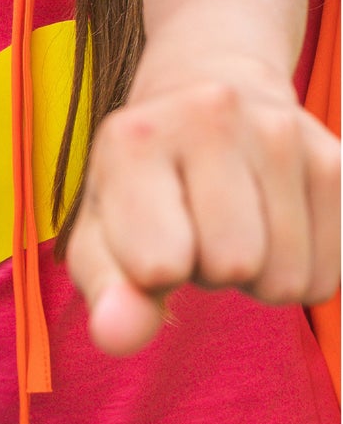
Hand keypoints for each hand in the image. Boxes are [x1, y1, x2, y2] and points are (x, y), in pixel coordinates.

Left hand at [66, 65, 339, 355]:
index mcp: (134, 137)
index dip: (153, 275)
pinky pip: (328, 278)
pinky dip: (298, 269)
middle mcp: (209, 117)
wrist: (210, 87)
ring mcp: (281, 131)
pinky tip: (270, 219)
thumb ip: (105, 285)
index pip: (157, 261)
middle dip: (210, 269)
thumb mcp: (102, 227)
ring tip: (229, 219)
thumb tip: (116, 336)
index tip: (145, 242)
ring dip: (256, 273)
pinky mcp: (337, 159)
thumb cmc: (143, 180)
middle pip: (233, 267)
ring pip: (287, 280)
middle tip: (193, 225)